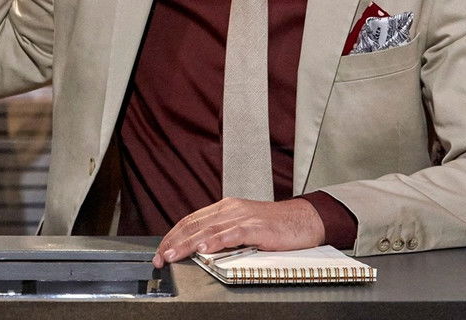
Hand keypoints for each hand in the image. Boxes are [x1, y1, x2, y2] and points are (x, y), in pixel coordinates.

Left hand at [152, 197, 324, 267]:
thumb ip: (222, 234)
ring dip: (187, 244)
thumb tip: (199, 248)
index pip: (191, 221)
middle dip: (174, 242)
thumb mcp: (243, 227)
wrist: (305, 219)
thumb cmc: (275, 225)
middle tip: (160, 257)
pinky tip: (203, 249)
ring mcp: (243, 217)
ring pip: (208, 230)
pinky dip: (216, 241)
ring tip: (173, 255)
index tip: (161, 250)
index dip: (173, 235)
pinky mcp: (256, 227)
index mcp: (224, 209)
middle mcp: (230, 210)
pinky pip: (232, 234)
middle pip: (194, 225)